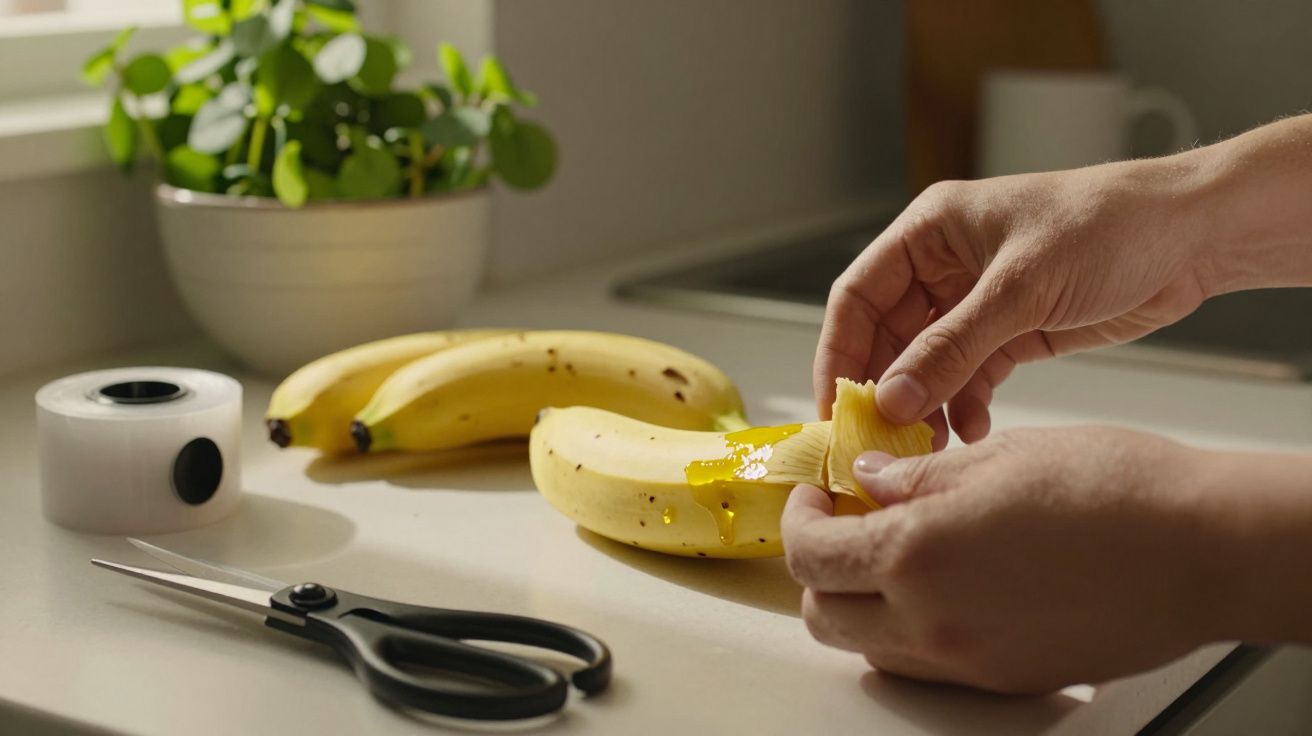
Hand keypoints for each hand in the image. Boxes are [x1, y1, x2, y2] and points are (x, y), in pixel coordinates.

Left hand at [781, 426, 1237, 692]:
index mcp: (915, 554)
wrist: (1202, 549)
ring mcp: (967, 661)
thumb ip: (915, 477)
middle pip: (823, 613)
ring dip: (859, 601)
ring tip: (894, 549)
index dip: (799, 517)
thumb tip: (868, 478)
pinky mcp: (1004, 678)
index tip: (817, 493)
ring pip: (868, 646)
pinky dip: (908, 627)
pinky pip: (924, 664)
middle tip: (844, 520)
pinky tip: (943, 582)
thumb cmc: (1114, 490)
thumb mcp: (996, 459)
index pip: (809, 554)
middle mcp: (930, 620)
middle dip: (818, 566)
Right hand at [816, 163, 1211, 443]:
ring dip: (924, 404)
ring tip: (927, 447)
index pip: (858, 296)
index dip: (840, 352)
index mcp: (931, 232)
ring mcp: (977, 302)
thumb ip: (952, 348)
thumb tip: (891, 399)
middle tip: (878, 441)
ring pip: (927, 363)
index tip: (833, 407)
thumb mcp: (1020, 289)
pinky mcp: (1013, 333)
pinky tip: (974, 432)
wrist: (1192, 236)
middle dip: (883, 389)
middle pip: (888, 336)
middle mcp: (945, 266)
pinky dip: (966, 406)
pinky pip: (970, 377)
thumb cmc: (1108, 227)